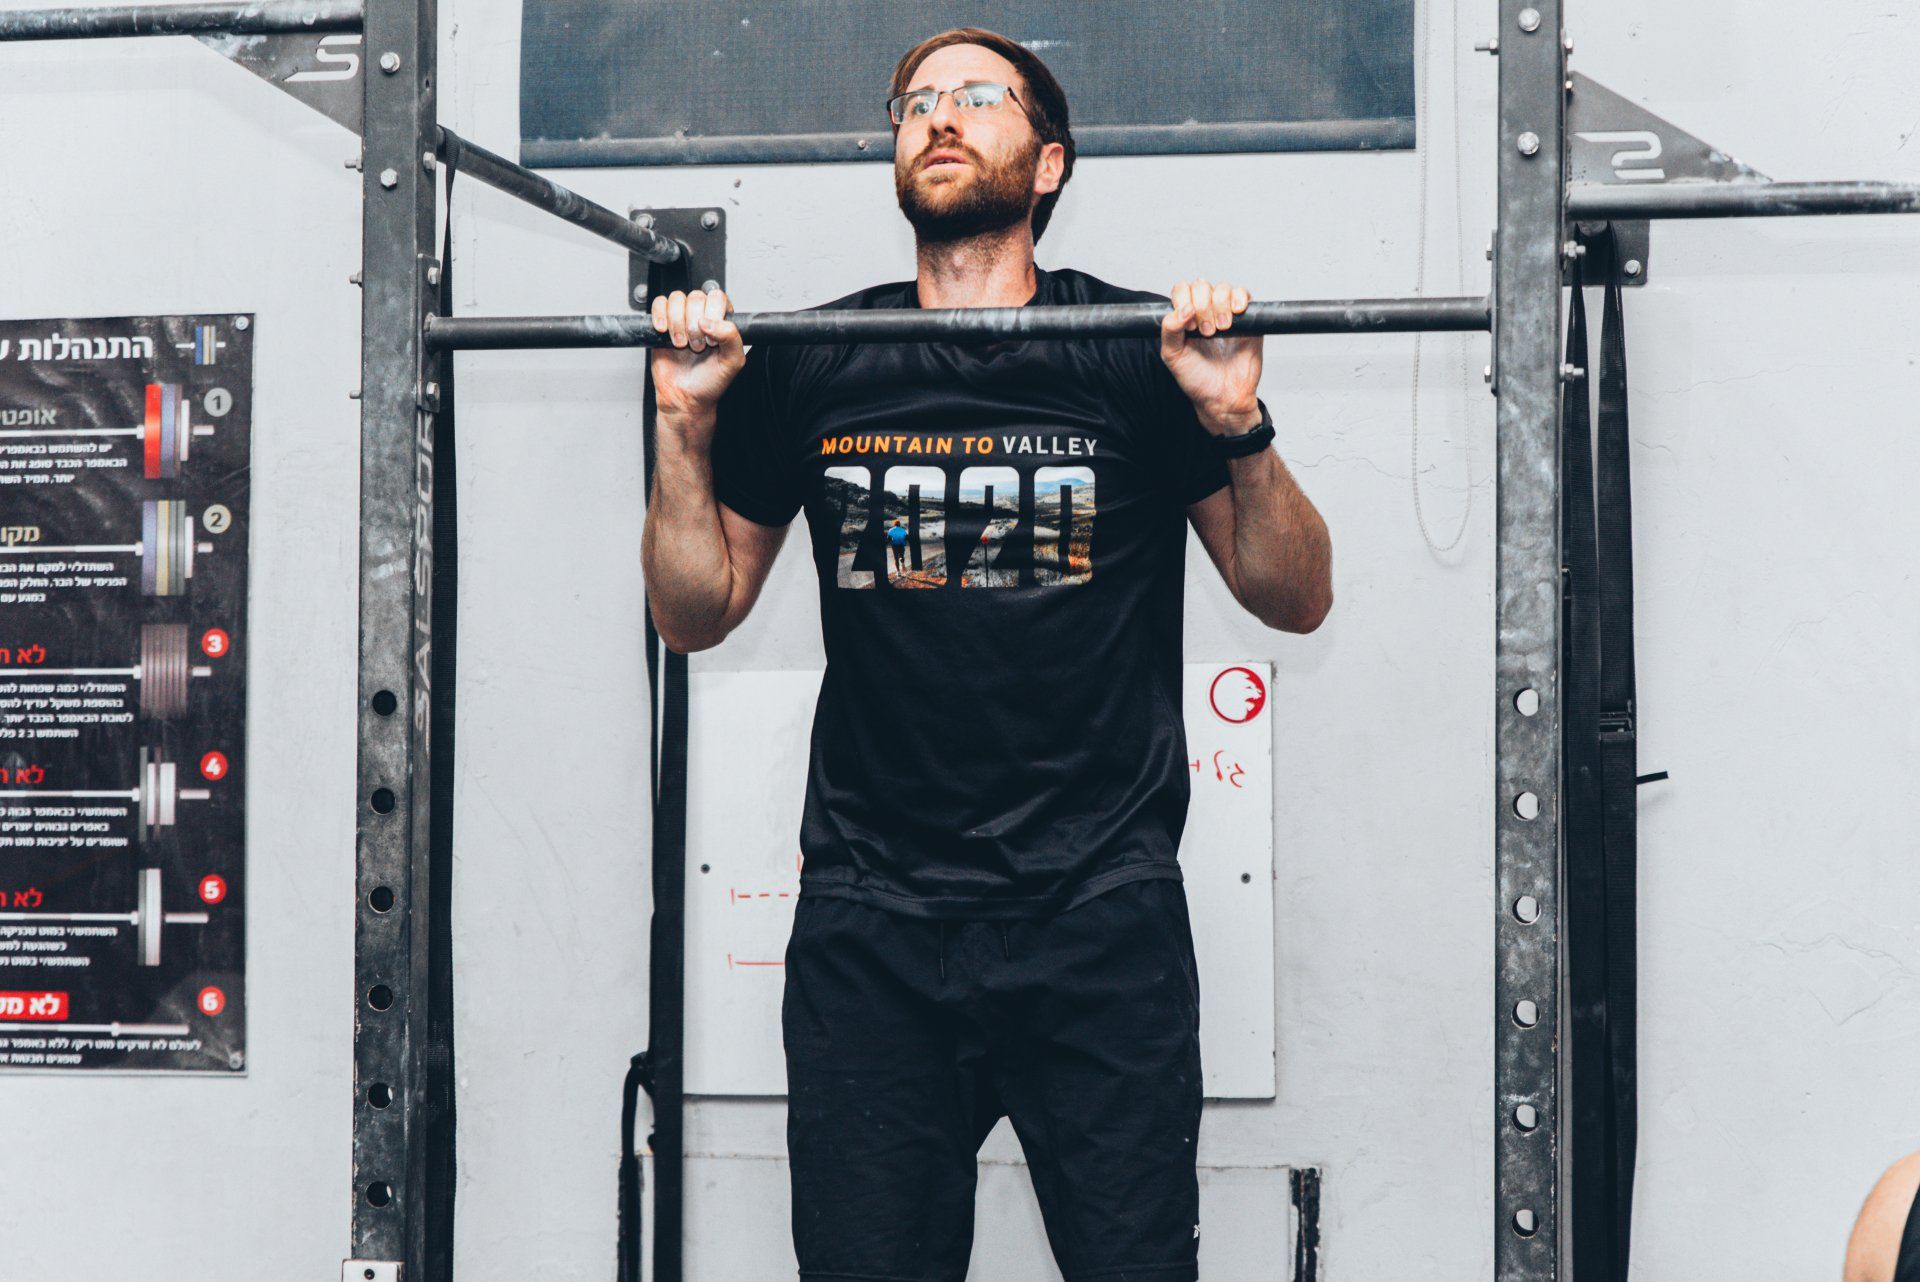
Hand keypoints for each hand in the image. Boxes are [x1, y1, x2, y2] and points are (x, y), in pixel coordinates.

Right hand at [649, 287, 745, 419]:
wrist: (684, 398)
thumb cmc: (709, 382)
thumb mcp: (732, 362)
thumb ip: (732, 338)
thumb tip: (710, 321)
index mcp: (722, 322)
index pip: (717, 297)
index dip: (713, 314)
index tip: (712, 339)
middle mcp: (702, 317)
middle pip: (696, 297)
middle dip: (694, 324)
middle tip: (697, 347)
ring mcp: (682, 318)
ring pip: (676, 298)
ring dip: (677, 323)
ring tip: (682, 344)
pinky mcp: (662, 323)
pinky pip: (659, 303)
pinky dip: (660, 315)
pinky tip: (664, 331)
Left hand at [1158, 277, 1262, 429]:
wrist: (1224, 397)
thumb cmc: (1197, 379)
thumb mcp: (1173, 356)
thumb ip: (1169, 330)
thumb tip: (1183, 309)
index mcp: (1184, 318)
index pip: (1181, 290)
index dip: (1184, 301)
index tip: (1189, 326)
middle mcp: (1204, 312)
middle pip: (1202, 286)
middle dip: (1203, 307)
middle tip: (1206, 333)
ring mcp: (1226, 313)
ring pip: (1223, 288)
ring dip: (1220, 306)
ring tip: (1221, 329)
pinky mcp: (1247, 319)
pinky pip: (1244, 294)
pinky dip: (1239, 299)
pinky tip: (1235, 314)